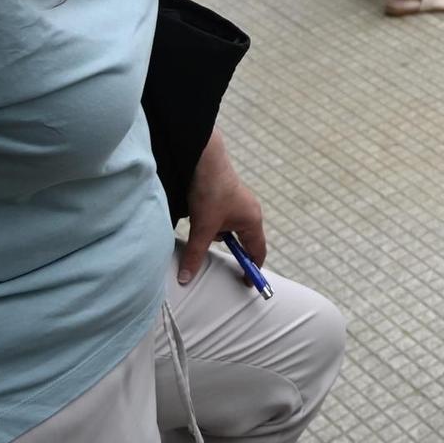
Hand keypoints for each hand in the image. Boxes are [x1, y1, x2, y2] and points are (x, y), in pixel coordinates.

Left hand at [180, 133, 264, 283]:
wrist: (203, 159)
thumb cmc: (210, 191)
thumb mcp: (202, 227)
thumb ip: (195, 254)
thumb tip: (186, 279)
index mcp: (252, 221)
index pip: (258, 252)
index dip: (252, 269)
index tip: (246, 283)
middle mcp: (250, 212)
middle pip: (245, 241)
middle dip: (233, 252)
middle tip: (221, 265)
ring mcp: (239, 203)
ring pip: (230, 229)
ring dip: (218, 235)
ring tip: (201, 231)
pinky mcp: (227, 197)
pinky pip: (224, 218)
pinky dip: (213, 225)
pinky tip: (199, 219)